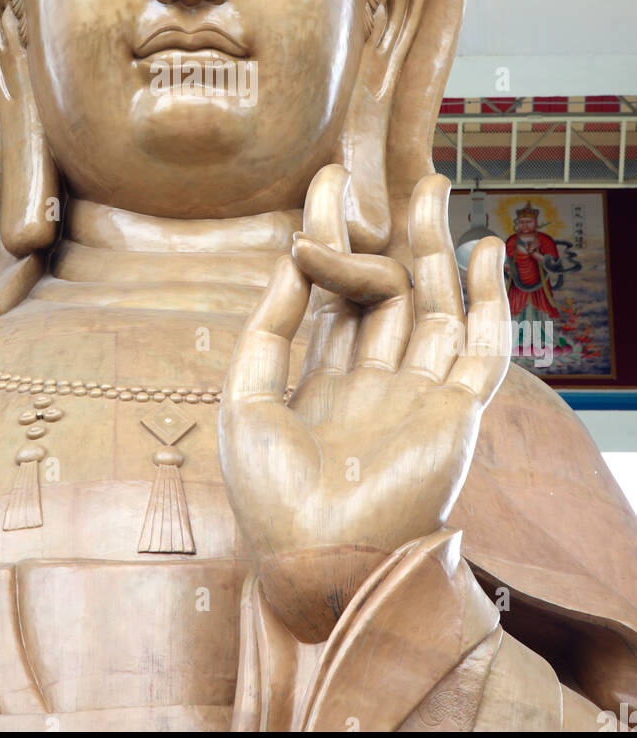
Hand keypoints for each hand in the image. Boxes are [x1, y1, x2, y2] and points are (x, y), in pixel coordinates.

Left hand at [218, 166, 508, 643]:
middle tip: (396, 173)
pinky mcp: (455, 414)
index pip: (334, 292)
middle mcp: (375, 384)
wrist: (312, 564)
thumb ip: (271, 325)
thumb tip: (293, 255)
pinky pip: (481, 348)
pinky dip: (490, 301)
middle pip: (388, 291)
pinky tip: (485, 253)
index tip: (328, 180)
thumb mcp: (247, 395)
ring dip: (437, 249)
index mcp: (325, 382)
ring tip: (436, 188)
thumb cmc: (268, 494)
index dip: (333, 236)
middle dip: (392, 231)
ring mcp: (418, 397)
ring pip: (434, 307)